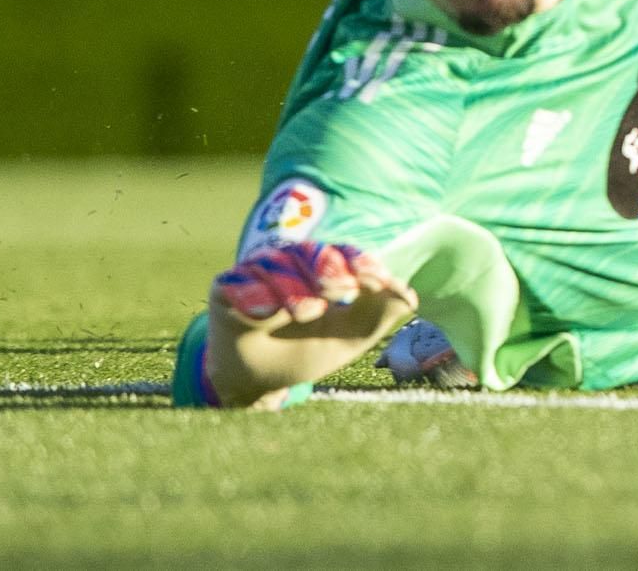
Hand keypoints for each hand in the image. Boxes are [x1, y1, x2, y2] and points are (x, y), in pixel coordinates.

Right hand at [205, 241, 416, 407]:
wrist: (258, 383)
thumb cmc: (306, 351)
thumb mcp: (350, 338)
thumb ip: (380, 314)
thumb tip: (412, 296)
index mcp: (321, 267)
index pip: (343, 253)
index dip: (361, 262)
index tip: (377, 279)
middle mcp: (288, 262)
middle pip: (311, 253)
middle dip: (330, 270)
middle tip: (343, 290)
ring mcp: (255, 272)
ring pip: (277, 267)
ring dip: (295, 289)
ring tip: (308, 312)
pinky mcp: (225, 288)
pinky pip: (239, 286)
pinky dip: (255, 297)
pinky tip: (267, 313)